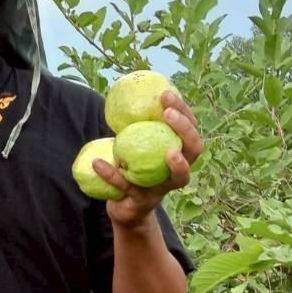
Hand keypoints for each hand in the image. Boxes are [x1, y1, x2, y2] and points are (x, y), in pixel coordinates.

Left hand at [96, 90, 204, 229]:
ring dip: (177, 163)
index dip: (183, 111)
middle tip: (168, 114)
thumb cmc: (131, 165)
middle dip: (185, 130)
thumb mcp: (135, 141)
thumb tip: (125, 88)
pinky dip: (111, 175)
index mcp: (179, 150)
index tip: (166, 94)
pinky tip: (97, 163)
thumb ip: (136, 122)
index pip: (191, 127)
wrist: (123, 204)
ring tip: (169, 151)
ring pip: (180, 177)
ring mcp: (164, 188)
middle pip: (195, 150)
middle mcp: (179, 170)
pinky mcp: (144, 201)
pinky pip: (128, 187)